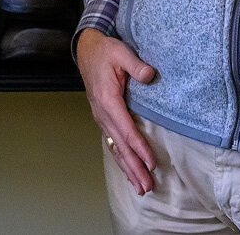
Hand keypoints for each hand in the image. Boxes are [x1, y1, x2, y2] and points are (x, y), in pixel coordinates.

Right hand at [76, 28, 158, 193]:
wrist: (87, 51)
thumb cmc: (105, 52)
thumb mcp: (121, 52)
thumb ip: (136, 65)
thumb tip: (150, 75)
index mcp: (108, 100)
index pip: (126, 129)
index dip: (139, 147)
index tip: (151, 163)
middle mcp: (102, 113)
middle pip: (121, 146)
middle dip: (134, 167)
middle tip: (147, 186)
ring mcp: (101, 118)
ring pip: (115, 148)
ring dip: (127, 169)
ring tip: (140, 188)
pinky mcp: (103, 119)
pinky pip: (112, 143)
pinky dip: (120, 159)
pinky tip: (128, 172)